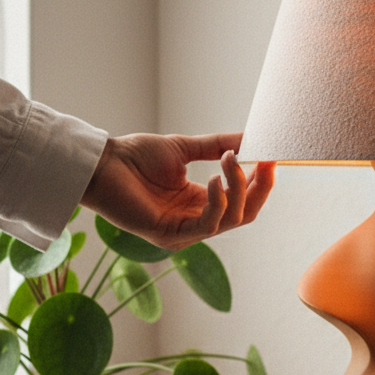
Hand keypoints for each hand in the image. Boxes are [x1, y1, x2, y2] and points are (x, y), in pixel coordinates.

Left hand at [79, 132, 274, 250]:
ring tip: (228, 161)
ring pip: (231, 220)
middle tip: (265, 162)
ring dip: (237, 189)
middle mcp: (195, 221)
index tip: (273, 157)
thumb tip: (251, 138)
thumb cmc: (135, 157)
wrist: (102, 164)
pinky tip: (214, 179)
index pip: (243, 201)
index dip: (261, 182)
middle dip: (259, 189)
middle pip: (245, 215)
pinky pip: (208, 225)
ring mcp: (183, 233)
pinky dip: (218, 201)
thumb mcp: (186, 148)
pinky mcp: (169, 236)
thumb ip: (218, 145)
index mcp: (200, 203)